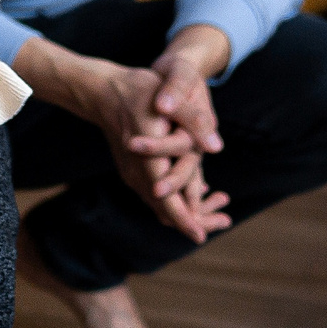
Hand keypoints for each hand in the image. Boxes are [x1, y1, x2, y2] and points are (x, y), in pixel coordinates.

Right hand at [13, 36, 232, 244]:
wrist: (101, 91)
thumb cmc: (137, 91)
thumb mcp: (167, 100)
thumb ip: (193, 121)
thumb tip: (217, 147)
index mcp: (145, 161)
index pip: (166, 200)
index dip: (185, 220)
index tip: (202, 236)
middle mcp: (137, 174)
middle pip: (166, 210)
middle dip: (195, 219)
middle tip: (225, 220)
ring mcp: (133, 175)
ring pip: (162, 205)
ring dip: (190, 208)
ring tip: (220, 200)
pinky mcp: (134, 171)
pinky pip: (156, 195)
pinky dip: (178, 198)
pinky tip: (199, 189)